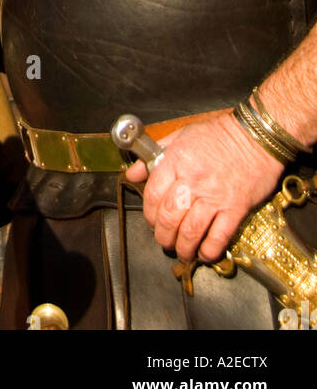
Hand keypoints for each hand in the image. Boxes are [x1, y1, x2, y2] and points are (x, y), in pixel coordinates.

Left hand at [125, 112, 283, 261]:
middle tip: (165, 240)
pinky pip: (218, 237)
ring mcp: (214, 196)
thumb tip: (132, 174)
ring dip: (183, 247)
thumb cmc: (219, 134)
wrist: (257, 136)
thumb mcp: (181, 136)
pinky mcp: (235, 208)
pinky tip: (205, 253)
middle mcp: (193, 181)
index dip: (149, 213)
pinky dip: (209, 250)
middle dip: (163, 235)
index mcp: (177, 161)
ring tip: (182, 251)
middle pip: (169, 217)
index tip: (152, 220)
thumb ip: (154, 156)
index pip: (153, 195)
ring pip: (190, 231)